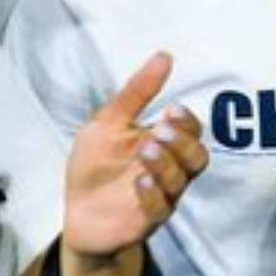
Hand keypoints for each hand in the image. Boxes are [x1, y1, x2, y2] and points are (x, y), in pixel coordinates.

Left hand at [62, 52, 207, 259]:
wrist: (77, 214)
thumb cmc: (95, 167)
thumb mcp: (108, 124)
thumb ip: (137, 93)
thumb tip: (164, 55)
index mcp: (165, 145)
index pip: (192, 131)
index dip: (187, 121)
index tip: (171, 110)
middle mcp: (170, 170)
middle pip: (197, 156)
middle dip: (183, 142)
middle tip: (161, 131)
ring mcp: (161, 195)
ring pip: (181, 180)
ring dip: (166, 164)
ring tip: (144, 152)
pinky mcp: (146, 219)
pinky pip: (160, 208)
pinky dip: (152, 193)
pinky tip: (137, 181)